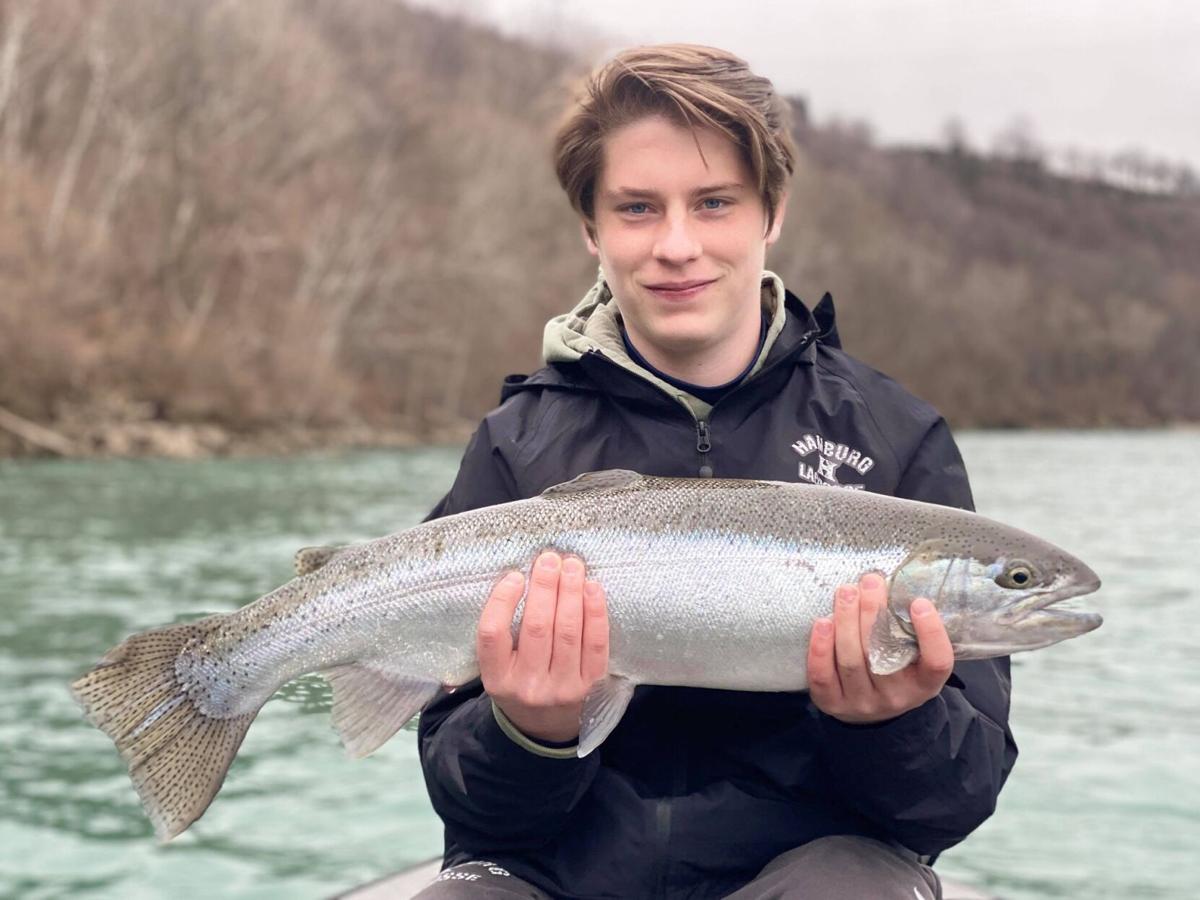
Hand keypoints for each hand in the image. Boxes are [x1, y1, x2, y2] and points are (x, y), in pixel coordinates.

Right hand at [477, 551, 608, 742]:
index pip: (492, 634)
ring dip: (571, 592)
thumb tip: (522, 579)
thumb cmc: (520, 685)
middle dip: (544, 586)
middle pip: (536, 626)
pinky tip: (592, 588)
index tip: (514, 576)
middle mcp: (528, 685)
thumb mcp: (498, 669)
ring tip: (572, 566)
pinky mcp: (591, 686)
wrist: (546, 730)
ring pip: (567, 631)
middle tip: (550, 558)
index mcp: (497, 679)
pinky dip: (595, 612)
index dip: (502, 601)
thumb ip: (503, 634)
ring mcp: (562, 688)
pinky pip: (596, 643)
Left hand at [807, 573, 953, 723]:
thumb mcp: (914, 656)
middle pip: (883, 654)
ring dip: (846, 621)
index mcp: (924, 684)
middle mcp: (896, 697)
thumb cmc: (895, 668)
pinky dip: (821, 647)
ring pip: (851, 661)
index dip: (931, 633)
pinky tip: (822, 622)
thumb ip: (909, 628)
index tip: (919, 602)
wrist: (869, 711)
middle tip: (870, 582)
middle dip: (874, 612)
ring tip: (846, 592)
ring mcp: (862, 703)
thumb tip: (893, 583)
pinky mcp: (832, 704)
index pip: (937, 663)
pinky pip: (823, 676)